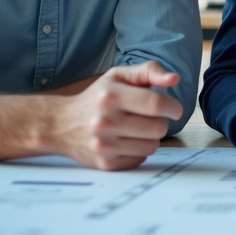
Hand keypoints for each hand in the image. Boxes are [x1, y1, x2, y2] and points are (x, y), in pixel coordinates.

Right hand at [46, 62, 183, 170]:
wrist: (61, 124)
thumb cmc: (97, 97)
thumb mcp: (119, 76)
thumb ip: (149, 71)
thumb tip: (174, 79)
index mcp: (111, 95)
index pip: (156, 103)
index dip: (173, 107)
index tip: (173, 108)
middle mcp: (105, 121)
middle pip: (158, 128)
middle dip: (161, 121)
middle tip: (150, 117)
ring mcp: (104, 145)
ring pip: (152, 146)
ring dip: (151, 137)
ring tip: (137, 128)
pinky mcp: (106, 163)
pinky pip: (140, 159)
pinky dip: (139, 150)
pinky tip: (126, 141)